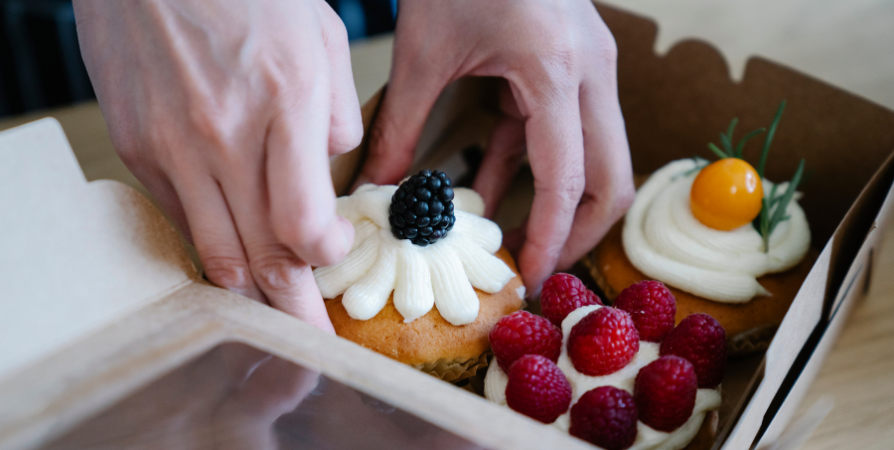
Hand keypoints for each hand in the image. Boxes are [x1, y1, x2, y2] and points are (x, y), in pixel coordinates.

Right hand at [74, 0, 363, 330]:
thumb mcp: (318, 31)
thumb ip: (336, 109)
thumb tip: (333, 163)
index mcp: (283, 99)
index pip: (302, 222)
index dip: (324, 256)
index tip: (335, 255)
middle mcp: (223, 134)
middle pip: (261, 254)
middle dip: (293, 309)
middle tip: (312, 343)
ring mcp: (172, 146)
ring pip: (214, 254)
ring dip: (248, 296)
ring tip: (273, 322)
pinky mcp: (136, 147)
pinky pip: (177, 220)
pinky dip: (207, 246)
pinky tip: (228, 255)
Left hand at [357, 0, 633, 294]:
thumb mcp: (424, 52)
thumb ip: (403, 127)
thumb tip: (379, 192)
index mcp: (556, 69)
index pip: (568, 178)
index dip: (550, 237)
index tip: (529, 278)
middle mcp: (591, 71)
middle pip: (614, 178)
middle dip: (579, 233)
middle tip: (536, 269)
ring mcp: (591, 67)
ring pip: (600, 159)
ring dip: (558, 204)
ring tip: (507, 242)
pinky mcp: (574, 66)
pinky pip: (563, 133)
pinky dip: (531, 166)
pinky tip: (484, 191)